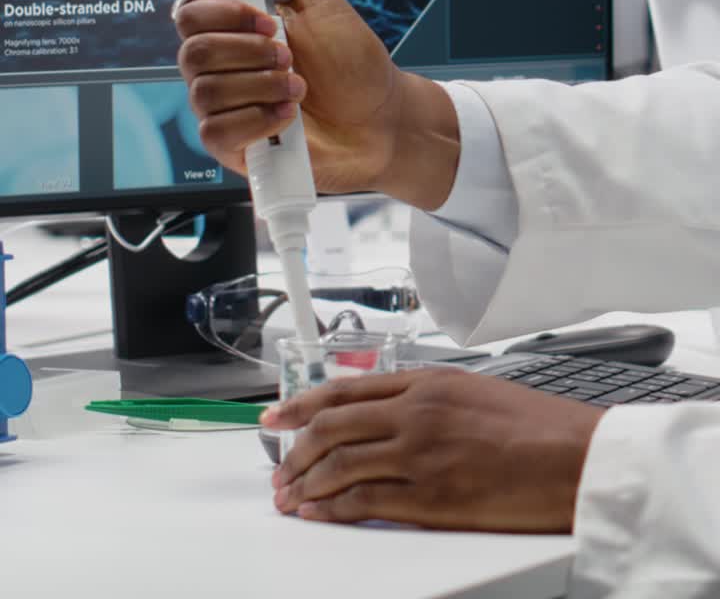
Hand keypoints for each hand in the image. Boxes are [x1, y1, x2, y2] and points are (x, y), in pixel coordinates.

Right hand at [175, 0, 458, 206]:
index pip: (191, 13)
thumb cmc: (350, 59)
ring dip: (261, 87)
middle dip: (250, 53)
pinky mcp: (233, 148)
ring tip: (298, 88)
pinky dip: (255, 121)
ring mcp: (224, 109)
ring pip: (205, 93)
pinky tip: (286, 117)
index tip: (269, 22)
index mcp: (232, 30)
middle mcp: (220, 68)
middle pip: (194, 53)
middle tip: (291, 57)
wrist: (381, 117)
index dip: (225, 15)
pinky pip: (214, 133)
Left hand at [261, 368, 601, 532]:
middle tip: (276, 466)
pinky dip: (332, 509)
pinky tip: (318, 514)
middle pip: (331, 426)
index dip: (301, 404)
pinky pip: (364, 501)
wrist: (576, 457)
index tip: (275, 417)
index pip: (344, 389)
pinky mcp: (431, 498)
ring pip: (339, 465)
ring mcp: (420, 455)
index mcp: (427, 382)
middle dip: (294, 449)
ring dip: (305, 483)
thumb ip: (428, 397)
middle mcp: (416, 413)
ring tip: (288, 498)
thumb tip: (387, 411)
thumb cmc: (537, 425)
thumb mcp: (475, 390)